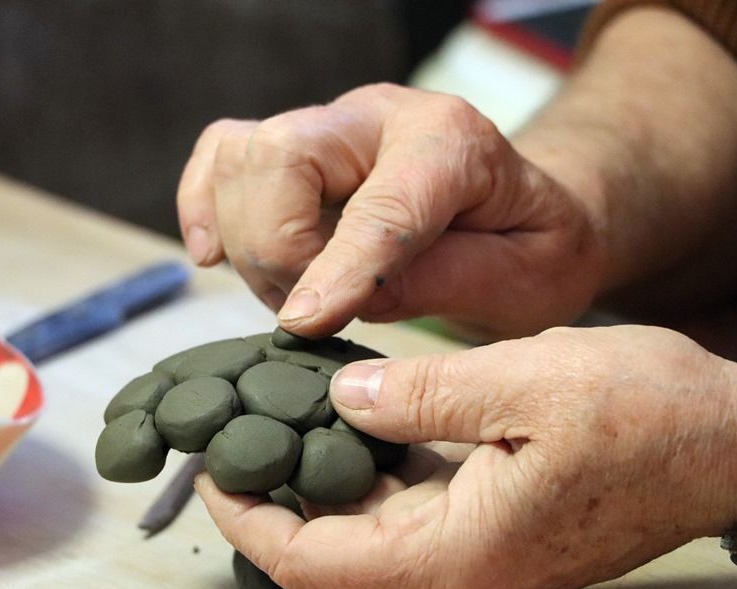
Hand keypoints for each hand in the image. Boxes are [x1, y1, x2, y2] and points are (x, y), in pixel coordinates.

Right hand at [177, 83, 605, 338]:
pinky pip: (222, 154)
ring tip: (294, 294)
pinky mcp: (298, 145)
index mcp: (454, 142)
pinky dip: (202, 205)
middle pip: (281, 158)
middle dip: (279, 252)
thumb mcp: (525, 279)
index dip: (338, 268)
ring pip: (240, 158)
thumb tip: (339, 297)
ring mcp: (332, 125)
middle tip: (313, 315)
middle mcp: (381, 116)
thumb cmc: (534, 246)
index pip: (382, 205)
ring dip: (248, 244)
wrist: (525, 208)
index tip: (303, 324)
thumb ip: (441, 281)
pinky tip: (214, 255)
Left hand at [196, 325, 736, 588]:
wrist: (727, 440)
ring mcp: (477, 558)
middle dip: (272, 503)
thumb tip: (343, 398)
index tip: (211, 469)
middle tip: (237, 437)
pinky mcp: (491, 530)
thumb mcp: (527, 382)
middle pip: (328, 561)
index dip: (249, 521)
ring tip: (280, 423)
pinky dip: (367, 475)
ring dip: (318, 487)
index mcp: (461, 558)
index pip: (315, 565)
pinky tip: (352, 424)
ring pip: (364, 539)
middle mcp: (462, 575)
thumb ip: (423, 393)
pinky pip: (405, 515)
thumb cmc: (650, 415)